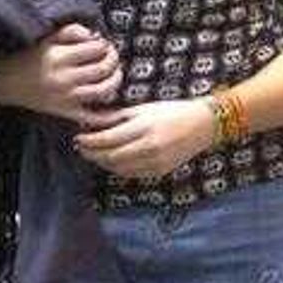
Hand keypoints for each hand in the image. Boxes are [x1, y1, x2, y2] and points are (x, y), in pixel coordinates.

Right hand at [0, 24, 119, 125]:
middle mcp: (62, 78)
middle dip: (114, 60)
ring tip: (115, 73)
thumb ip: (72, 32)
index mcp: (58, 57)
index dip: (105, 44)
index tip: (103, 44)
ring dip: (116, 80)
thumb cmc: (28, 57)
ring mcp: (64, 97)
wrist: (3, 82)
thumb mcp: (47, 38)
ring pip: (103, 90)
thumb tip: (95, 36)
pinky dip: (108, 117)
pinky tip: (119, 111)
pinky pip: (91, 117)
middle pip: (103, 68)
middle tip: (112, 56)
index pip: (96, 49)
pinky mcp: (63, 112)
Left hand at [72, 99, 215, 179]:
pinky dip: (118, 168)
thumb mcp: (144, 109)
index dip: (89, 141)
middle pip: (109, 156)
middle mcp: (148, 147)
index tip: (78, 137)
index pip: (107, 139)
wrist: (204, 125)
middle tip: (81, 147)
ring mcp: (155, 162)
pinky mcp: (159, 171)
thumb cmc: (174, 111)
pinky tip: (112, 160)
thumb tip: (93, 122)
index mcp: (144, 127)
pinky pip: (131, 173)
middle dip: (92, 153)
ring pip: (118, 168)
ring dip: (102, 162)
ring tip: (94, 154)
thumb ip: (118, 117)